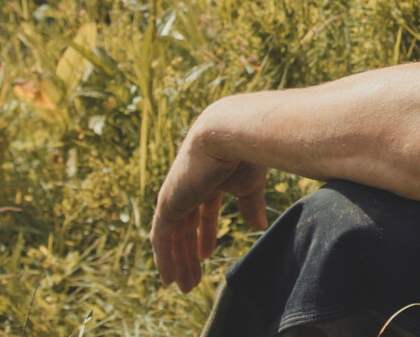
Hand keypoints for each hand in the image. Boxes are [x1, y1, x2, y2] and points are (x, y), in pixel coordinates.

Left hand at [150, 105, 270, 292]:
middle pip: (185, 226)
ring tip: (184, 286)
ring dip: (177, 262)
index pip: (204, 210)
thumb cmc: (247, 153)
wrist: (232, 133)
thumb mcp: (250, 185)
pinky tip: (169, 279)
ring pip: (172, 235)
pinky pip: (160, 237)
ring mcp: (176, 193)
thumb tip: (258, 225)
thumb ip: (250, 204)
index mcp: (210, 178)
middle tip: (193, 279)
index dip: (205, 233)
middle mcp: (190, 185)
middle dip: (188, 253)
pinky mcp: (168, 202)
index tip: (207, 254)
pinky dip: (163, 259)